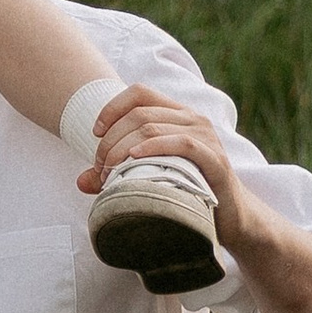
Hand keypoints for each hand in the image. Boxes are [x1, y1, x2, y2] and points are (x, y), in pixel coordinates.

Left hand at [78, 85, 245, 245]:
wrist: (230, 219)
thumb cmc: (186, 193)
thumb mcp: (148, 178)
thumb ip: (115, 176)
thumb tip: (81, 181)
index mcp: (176, 114)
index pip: (138, 93)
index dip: (111, 108)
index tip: (94, 135)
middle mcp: (192, 118)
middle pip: (138, 114)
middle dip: (110, 140)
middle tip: (99, 168)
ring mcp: (205, 136)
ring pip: (152, 127)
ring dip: (122, 149)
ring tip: (110, 173)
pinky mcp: (214, 159)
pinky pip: (181, 143)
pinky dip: (153, 148)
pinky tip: (134, 159)